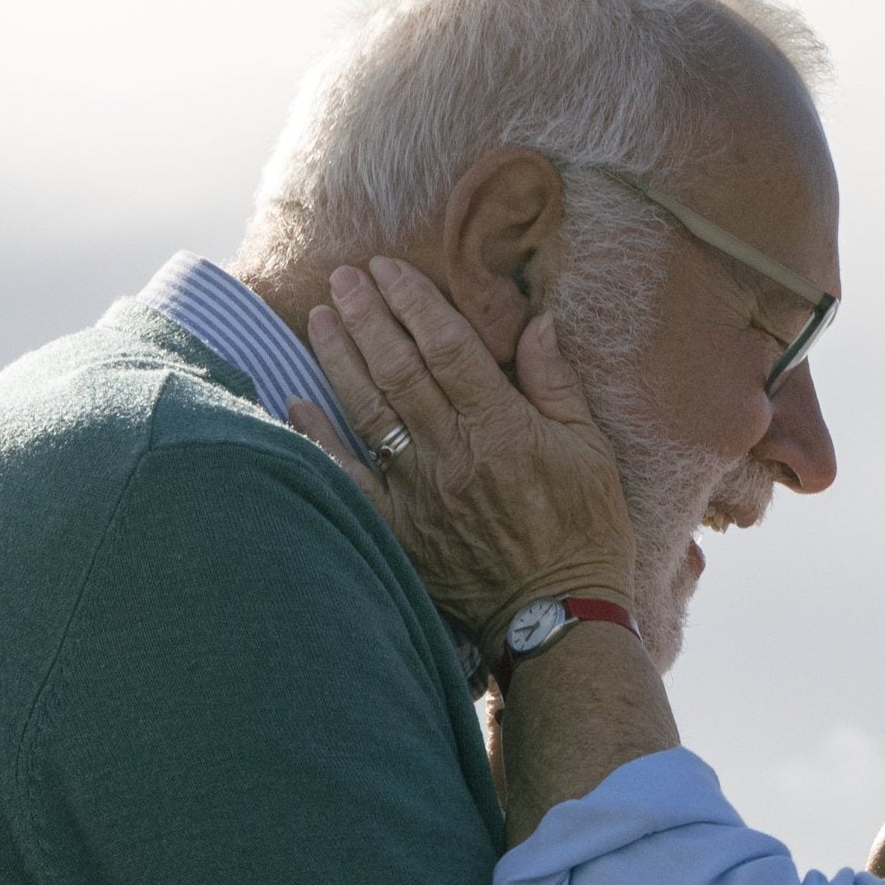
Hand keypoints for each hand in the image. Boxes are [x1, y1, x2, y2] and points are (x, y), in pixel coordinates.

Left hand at [291, 259, 634, 645]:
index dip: (413, 301)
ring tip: (320, 316)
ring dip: (339, 358)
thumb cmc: (585, 531)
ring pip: (368, 410)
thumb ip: (556, 383)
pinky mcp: (398, 530)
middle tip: (342, 276)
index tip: (387, 267)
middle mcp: (452, 453)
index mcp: (501, 426)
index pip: (447, 347)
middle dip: (366, 315)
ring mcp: (418, 493)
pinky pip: (348, 478)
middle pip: (398, 368)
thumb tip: (535, 322)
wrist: (560, 616)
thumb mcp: (589, 449)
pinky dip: (318, 439)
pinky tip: (295, 402)